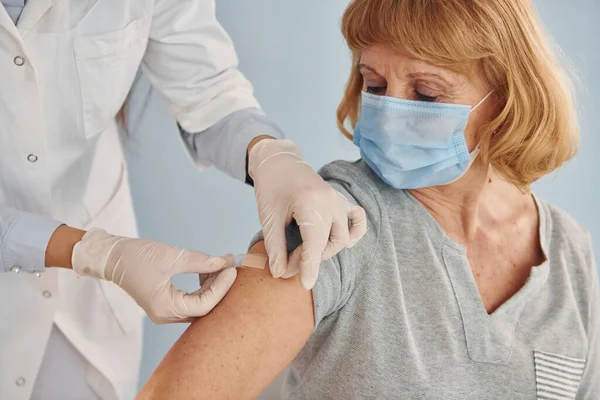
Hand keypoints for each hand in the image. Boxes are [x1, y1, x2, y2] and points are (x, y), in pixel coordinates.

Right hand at [72, 229, 236, 323]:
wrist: (112, 257)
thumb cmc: (136, 257)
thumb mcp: (172, 257)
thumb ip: (201, 262)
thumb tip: (225, 263)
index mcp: (166, 308)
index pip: (205, 304)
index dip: (222, 287)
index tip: (232, 269)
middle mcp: (167, 315)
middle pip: (204, 307)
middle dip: (220, 286)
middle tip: (230, 266)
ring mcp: (166, 311)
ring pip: (199, 303)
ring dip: (212, 285)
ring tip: (219, 264)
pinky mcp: (167, 303)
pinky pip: (191, 299)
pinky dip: (202, 286)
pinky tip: (206, 269)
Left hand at [248, 139, 366, 289]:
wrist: (278, 161)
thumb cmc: (271, 186)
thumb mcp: (268, 218)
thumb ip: (275, 247)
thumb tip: (280, 273)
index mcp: (310, 203)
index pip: (314, 244)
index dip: (309, 268)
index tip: (305, 285)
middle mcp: (330, 202)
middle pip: (330, 243)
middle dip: (311, 259)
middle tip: (288, 261)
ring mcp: (338, 200)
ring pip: (343, 237)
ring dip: (327, 249)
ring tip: (305, 250)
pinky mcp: (341, 200)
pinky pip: (357, 219)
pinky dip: (354, 233)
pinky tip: (342, 241)